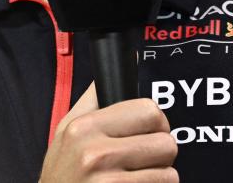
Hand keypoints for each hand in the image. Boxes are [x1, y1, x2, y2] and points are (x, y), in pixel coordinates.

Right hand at [39, 82, 177, 181]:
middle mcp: (96, 153)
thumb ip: (94, 99)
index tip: (148, 131)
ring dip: (159, 176)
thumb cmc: (63, 172)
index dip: (155, 122)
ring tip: (139, 176)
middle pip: (165, 142)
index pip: (148, 110)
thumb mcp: (67, 130)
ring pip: (169, 172)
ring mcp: (109, 182)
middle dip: (161, 151)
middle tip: (146, 157)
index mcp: (84, 127)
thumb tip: (124, 62)